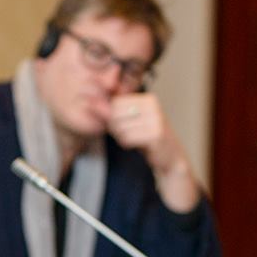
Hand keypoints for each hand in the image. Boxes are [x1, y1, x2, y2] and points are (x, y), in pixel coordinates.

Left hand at [106, 94, 200, 211]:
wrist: (170, 157)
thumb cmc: (146, 137)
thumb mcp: (130, 120)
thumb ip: (111, 110)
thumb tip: (87, 100)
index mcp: (148, 99)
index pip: (115, 103)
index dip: (111, 117)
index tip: (123, 125)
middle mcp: (153, 106)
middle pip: (115, 114)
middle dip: (115, 128)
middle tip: (128, 134)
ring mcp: (156, 120)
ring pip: (119, 128)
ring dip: (121, 137)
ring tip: (134, 139)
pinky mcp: (156, 134)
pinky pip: (127, 138)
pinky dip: (127, 144)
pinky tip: (136, 145)